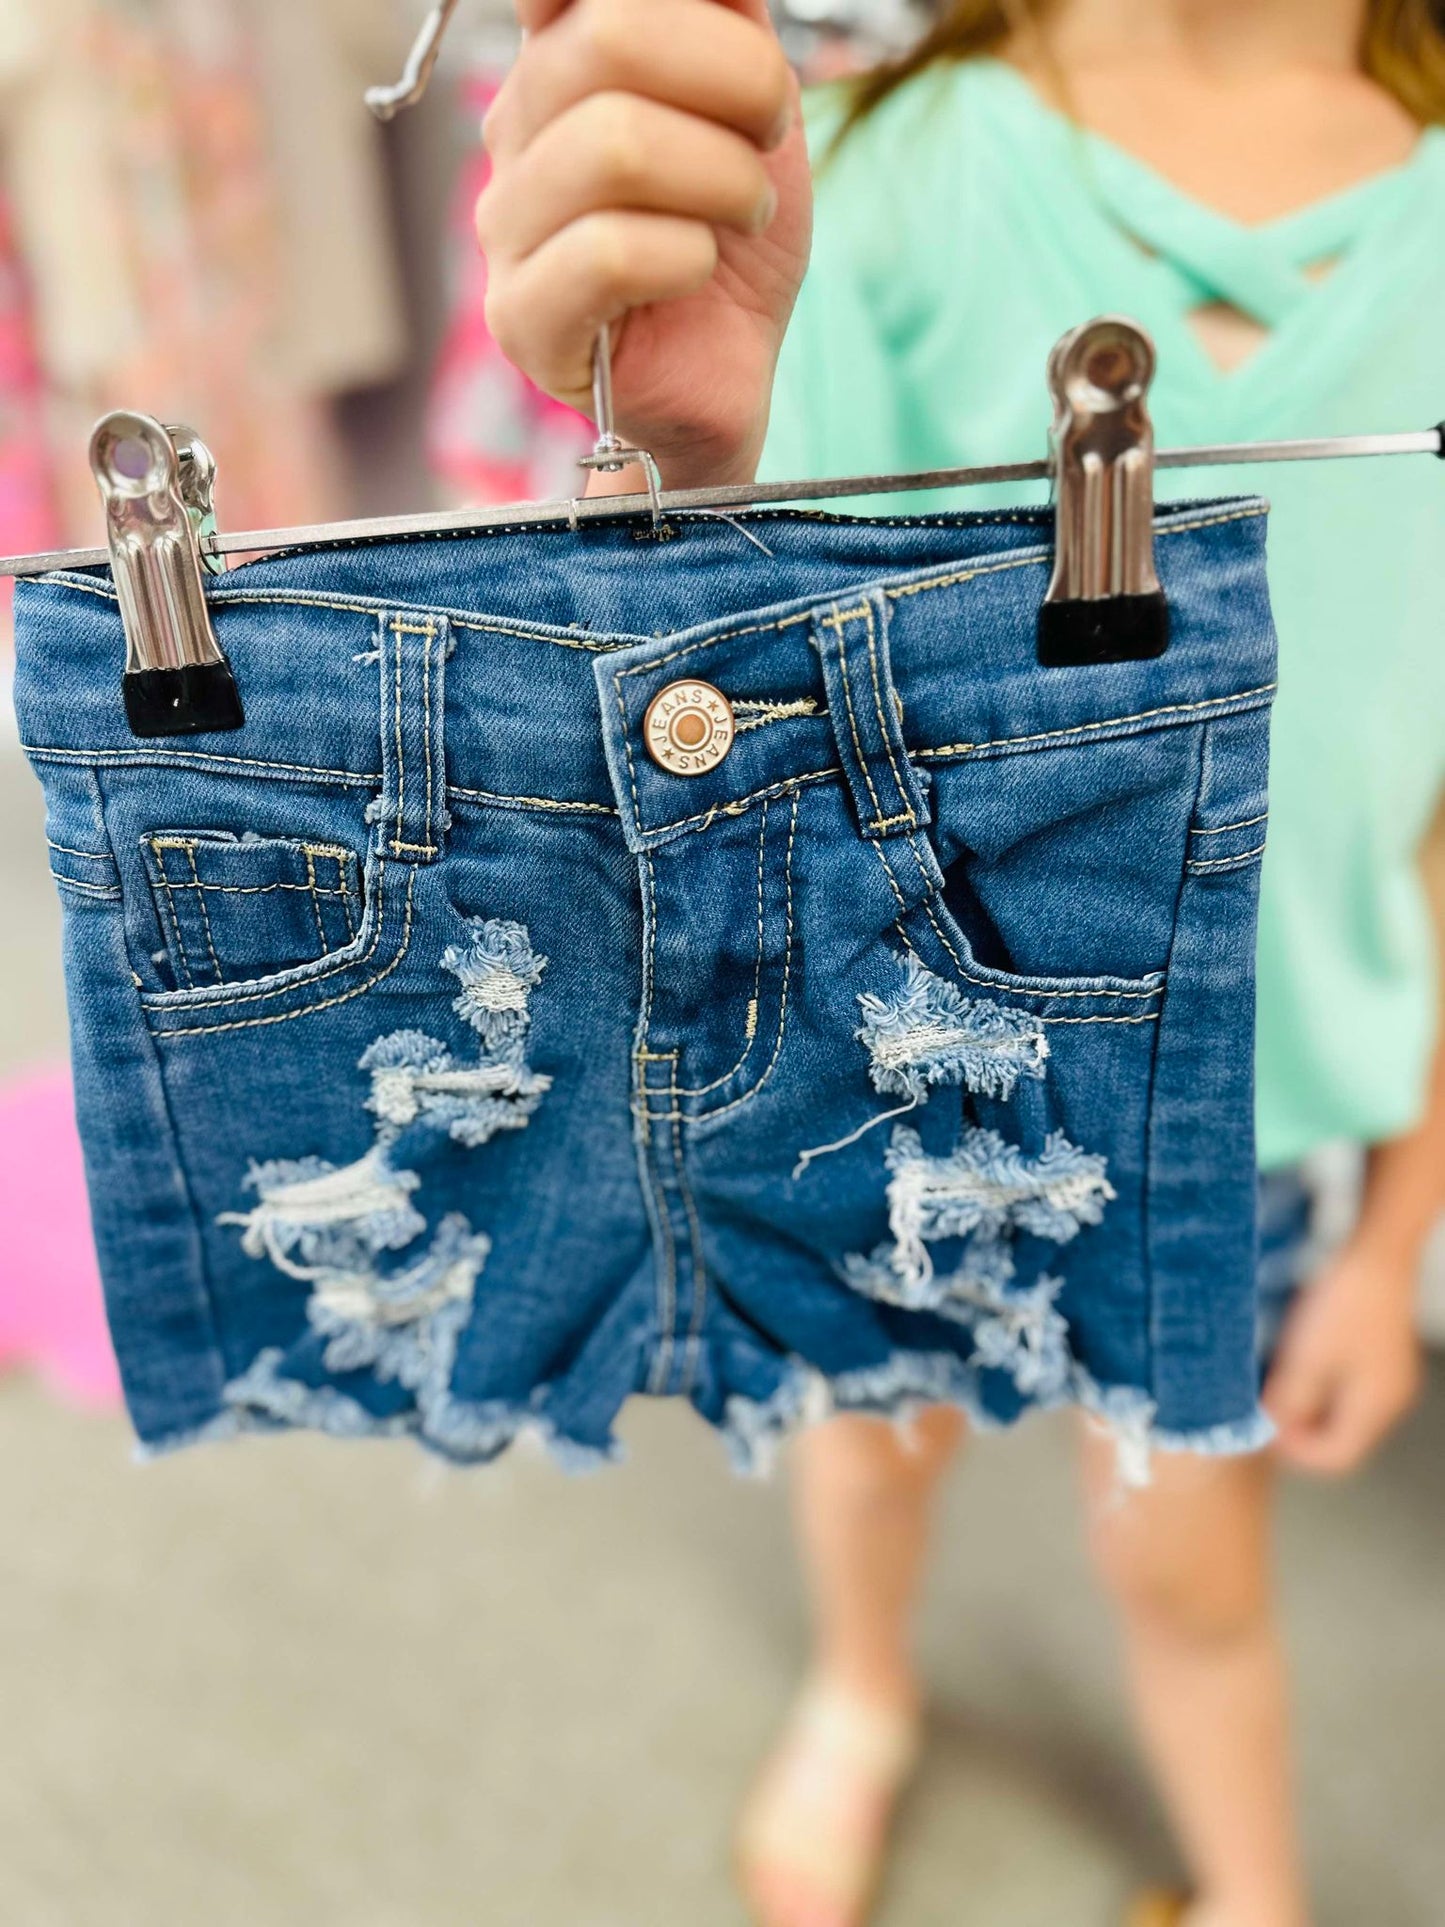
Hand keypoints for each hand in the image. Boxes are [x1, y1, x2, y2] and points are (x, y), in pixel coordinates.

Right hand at [479, 0, 812, 488]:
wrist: (732, 366)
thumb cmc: (733, 230)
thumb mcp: (752, 96)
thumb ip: (726, 9)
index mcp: (560, 56)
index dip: (673, 2)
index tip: (737, 36)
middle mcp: (514, 126)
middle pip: (609, 36)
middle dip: (736, 78)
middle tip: (768, 138)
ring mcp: (505, 224)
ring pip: (613, 146)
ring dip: (723, 178)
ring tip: (744, 214)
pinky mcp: (520, 317)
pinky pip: (609, 254)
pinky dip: (689, 256)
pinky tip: (698, 272)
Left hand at [1264, 1241, 1424, 1474]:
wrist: (1377, 1252)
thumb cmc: (1345, 1304)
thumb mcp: (1306, 1357)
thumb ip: (1287, 1401)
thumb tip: (1268, 1432)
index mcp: (1374, 1408)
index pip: (1334, 1457)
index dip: (1294, 1451)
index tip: (1261, 1430)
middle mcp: (1389, 1400)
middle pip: (1340, 1436)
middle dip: (1298, 1428)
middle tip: (1263, 1406)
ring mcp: (1388, 1377)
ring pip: (1341, 1410)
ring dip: (1306, 1405)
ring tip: (1274, 1382)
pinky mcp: (1381, 1355)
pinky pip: (1348, 1386)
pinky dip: (1319, 1384)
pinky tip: (1295, 1361)